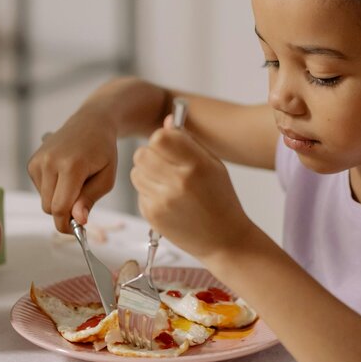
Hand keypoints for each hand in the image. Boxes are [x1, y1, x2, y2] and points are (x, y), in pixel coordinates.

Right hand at [27, 108, 118, 232]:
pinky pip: (39, 190)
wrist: (90, 123)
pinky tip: (64, 175)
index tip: (76, 231)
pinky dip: (51, 190)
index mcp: (71, 166)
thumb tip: (78, 221)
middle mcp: (50, 161)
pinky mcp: (32, 162)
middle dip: (64, 212)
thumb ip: (89, 200)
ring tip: (75, 182)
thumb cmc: (103, 152)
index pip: (60, 207)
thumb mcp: (106, 178)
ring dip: (58, 200)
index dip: (66, 225)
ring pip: (43, 200)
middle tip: (82, 204)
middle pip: (49, 207)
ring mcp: (38, 160)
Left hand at [130, 115, 252, 262]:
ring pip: (135, 172)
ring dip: (147, 173)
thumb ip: (188, 142)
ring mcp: (163, 201)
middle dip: (150, 155)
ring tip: (167, 183)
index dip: (161, 139)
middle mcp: (178, 182)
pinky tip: (167, 200)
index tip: (169, 146)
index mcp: (196, 165)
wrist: (225, 240)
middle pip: (141, 153)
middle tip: (164, 164)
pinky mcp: (152, 215)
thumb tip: (167, 121)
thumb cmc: (221, 200)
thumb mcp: (213, 165)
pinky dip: (149, 192)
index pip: (160, 137)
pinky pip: (138, 192)